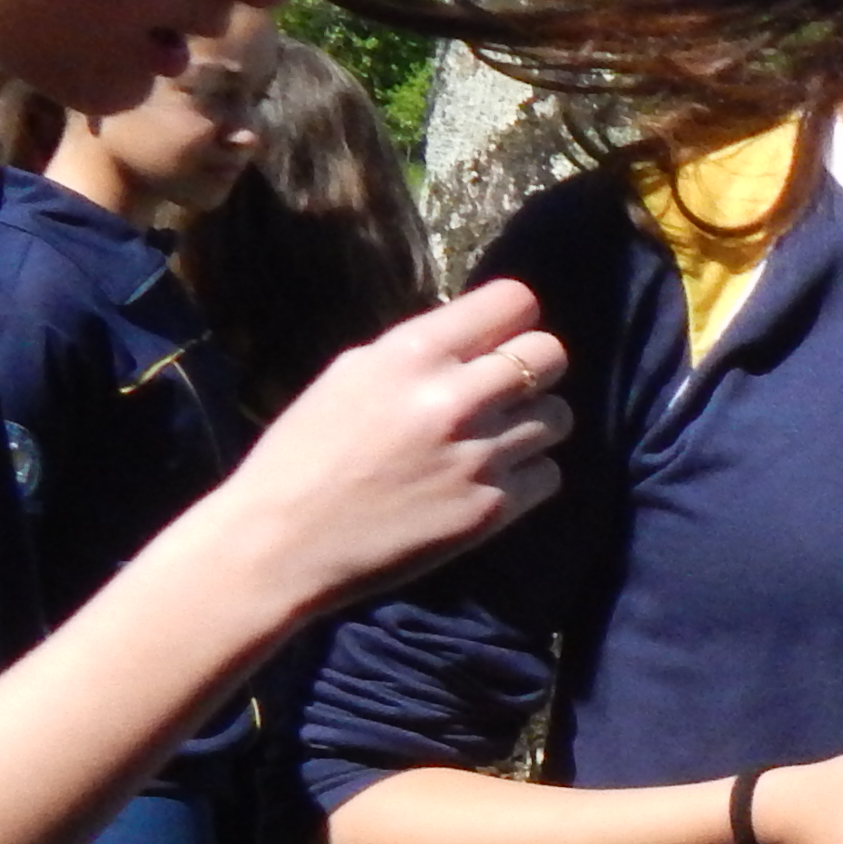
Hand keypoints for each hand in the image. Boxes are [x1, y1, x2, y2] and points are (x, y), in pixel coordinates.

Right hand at [208, 281, 571, 617]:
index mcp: (412, 353)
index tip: (502, 335)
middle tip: (507, 389)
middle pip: (549, 355)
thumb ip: (419, 353)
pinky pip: (549, 474)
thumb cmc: (304, 453)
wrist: (283, 542)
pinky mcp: (492, 509)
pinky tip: (488, 480)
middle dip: (536, 368)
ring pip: (559, 417)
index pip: (514, 302)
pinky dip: (528, 475)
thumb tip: (479, 338)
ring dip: (534, 424)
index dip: (515, 317)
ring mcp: (479, 455)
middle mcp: (454, 397)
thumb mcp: (351, 375)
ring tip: (495, 438)